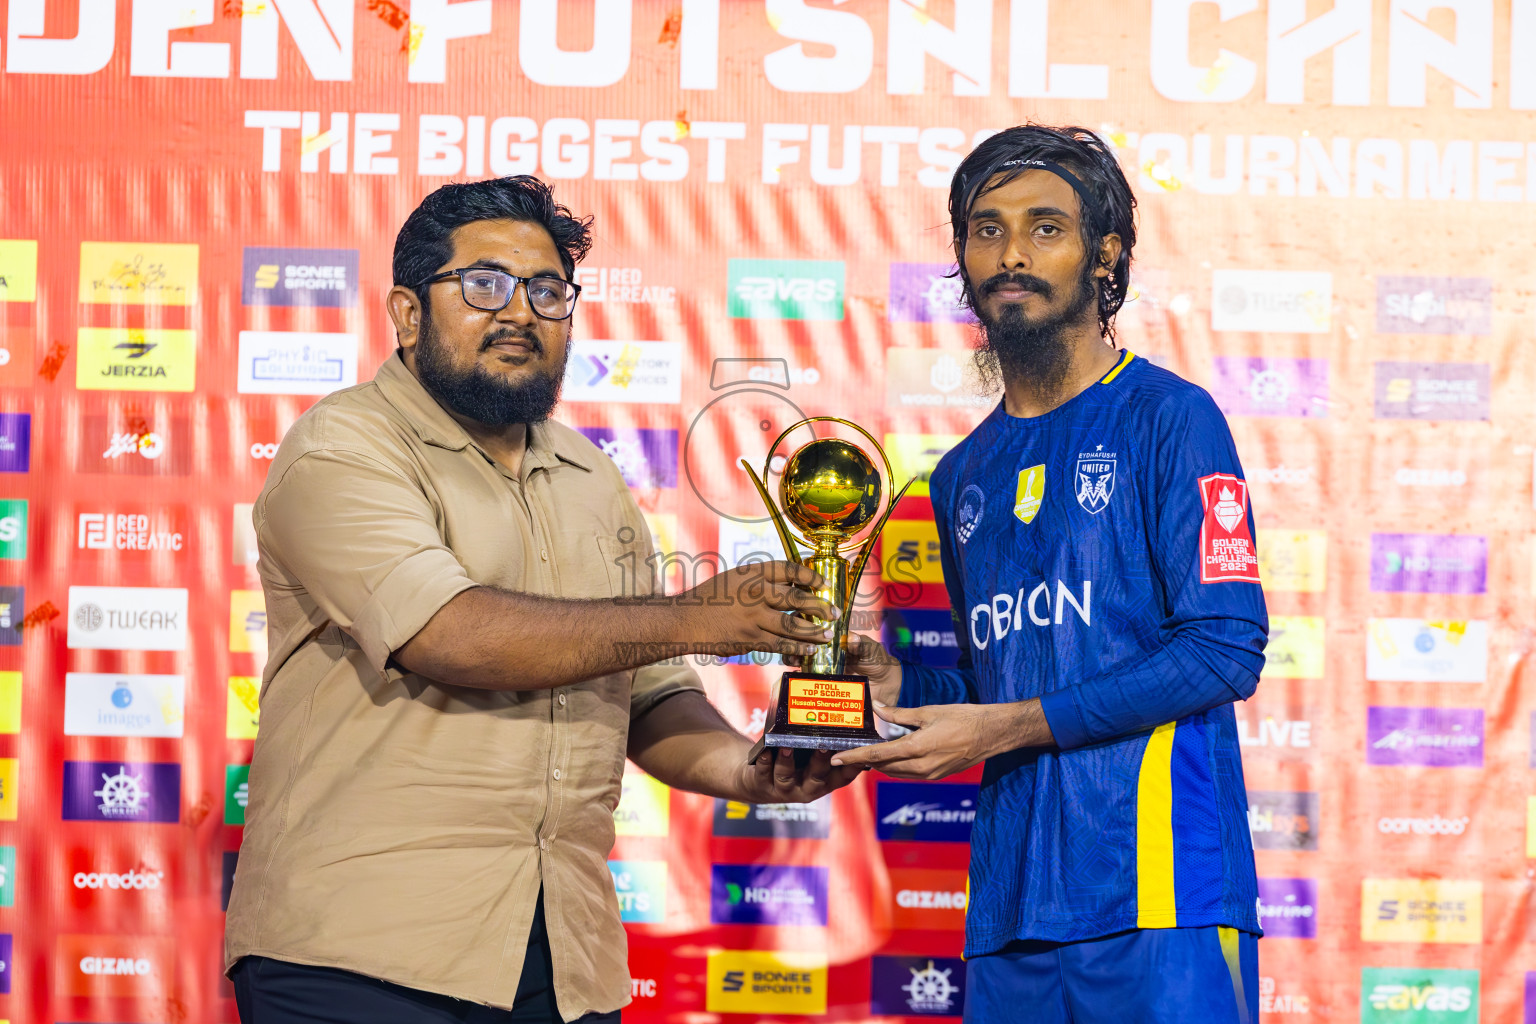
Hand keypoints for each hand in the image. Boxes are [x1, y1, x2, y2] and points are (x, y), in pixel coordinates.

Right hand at [679, 561, 837, 657]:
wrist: (684, 620)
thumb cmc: (709, 599)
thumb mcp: (733, 579)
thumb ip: (758, 581)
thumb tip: (790, 586)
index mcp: (751, 573)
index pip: (788, 569)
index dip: (809, 575)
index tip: (821, 582)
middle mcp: (754, 593)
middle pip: (797, 598)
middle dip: (820, 606)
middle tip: (836, 612)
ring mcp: (752, 617)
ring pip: (793, 626)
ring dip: (815, 631)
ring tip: (829, 634)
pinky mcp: (749, 639)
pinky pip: (780, 645)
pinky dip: (798, 648)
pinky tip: (810, 650)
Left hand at [737, 745, 865, 803]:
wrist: (758, 781)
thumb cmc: (792, 762)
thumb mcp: (810, 757)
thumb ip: (824, 744)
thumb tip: (842, 716)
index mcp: (823, 782)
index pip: (843, 777)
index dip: (853, 767)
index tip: (860, 753)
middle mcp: (806, 790)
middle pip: (817, 778)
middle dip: (820, 762)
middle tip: (824, 746)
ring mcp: (784, 790)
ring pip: (787, 778)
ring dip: (787, 762)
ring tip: (787, 746)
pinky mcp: (762, 786)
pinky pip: (764, 774)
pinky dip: (765, 762)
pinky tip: (765, 751)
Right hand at [784, 633, 902, 705]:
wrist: (885, 686)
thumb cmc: (878, 660)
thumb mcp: (871, 650)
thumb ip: (862, 645)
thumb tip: (852, 638)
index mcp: (835, 638)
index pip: (814, 625)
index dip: (804, 622)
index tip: (800, 624)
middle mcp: (824, 650)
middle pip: (800, 641)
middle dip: (793, 642)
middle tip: (794, 646)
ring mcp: (821, 666)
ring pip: (799, 659)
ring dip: (792, 657)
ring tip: (793, 660)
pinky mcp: (823, 683)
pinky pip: (807, 680)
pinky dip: (799, 678)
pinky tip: (797, 675)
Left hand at [829, 700, 1050, 779]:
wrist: (992, 734)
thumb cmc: (963, 717)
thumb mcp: (928, 711)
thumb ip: (899, 713)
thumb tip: (877, 707)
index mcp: (917, 749)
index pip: (877, 755)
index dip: (854, 757)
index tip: (836, 758)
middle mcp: (921, 767)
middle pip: (882, 767)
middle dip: (864, 761)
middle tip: (848, 750)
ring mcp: (930, 775)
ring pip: (894, 773)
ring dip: (879, 765)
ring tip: (866, 752)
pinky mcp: (937, 776)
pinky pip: (908, 775)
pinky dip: (895, 767)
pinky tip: (891, 756)